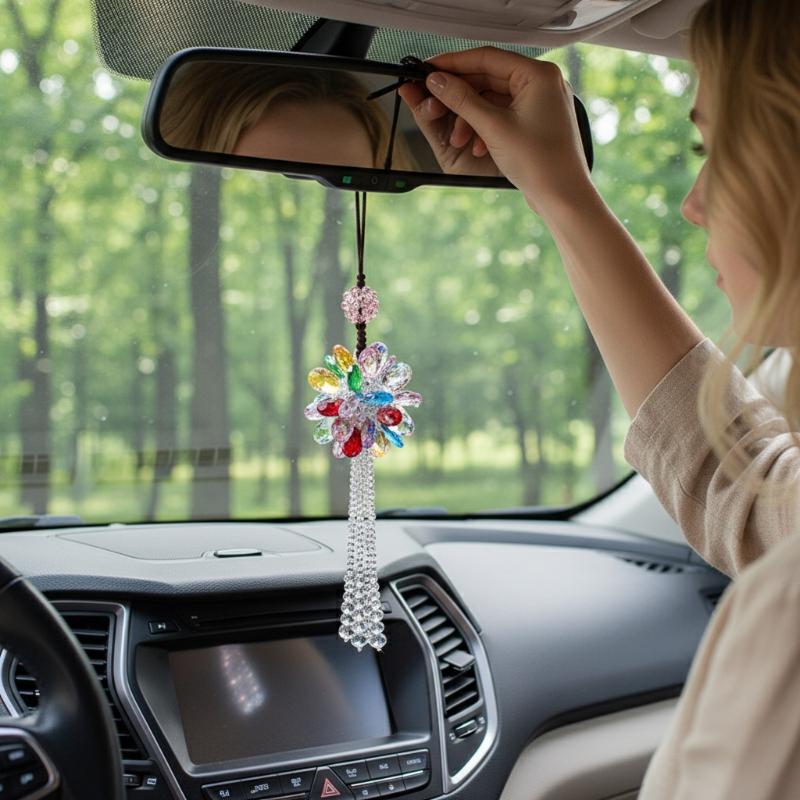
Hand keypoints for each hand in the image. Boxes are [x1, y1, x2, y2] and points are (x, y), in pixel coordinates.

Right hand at [400, 46, 592, 212]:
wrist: (563, 196)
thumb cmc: (542, 164)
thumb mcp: (493, 128)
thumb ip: (462, 100)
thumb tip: (439, 81)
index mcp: (539, 75)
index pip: (487, 58)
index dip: (455, 63)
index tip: (432, 68)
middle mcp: (543, 83)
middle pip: (490, 78)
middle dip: (463, 96)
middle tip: (437, 99)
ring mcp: (541, 103)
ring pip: (495, 99)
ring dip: (473, 116)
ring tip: (460, 137)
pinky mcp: (536, 122)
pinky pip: (504, 114)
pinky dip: (487, 126)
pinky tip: (478, 144)